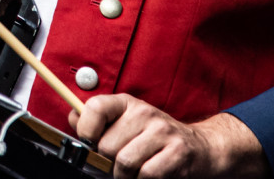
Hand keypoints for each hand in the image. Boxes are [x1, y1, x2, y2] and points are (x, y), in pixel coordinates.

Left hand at [71, 94, 266, 177]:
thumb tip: (72, 117)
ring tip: (133, 173)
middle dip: (108, 163)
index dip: (86, 130)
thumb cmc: (156, 138)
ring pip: (124, 163)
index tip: (90, 143)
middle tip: (118, 166)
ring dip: (125, 176)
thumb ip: (98, 121)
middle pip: (107, 146)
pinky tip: (148, 176)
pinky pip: (146, 174)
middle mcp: (144, 113)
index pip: (95, 107)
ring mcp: (162, 131)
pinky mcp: (177, 152)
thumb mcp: (127, 123)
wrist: (201, 148)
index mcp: (127, 103)